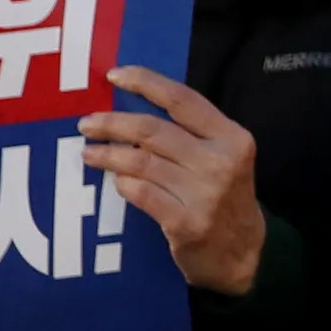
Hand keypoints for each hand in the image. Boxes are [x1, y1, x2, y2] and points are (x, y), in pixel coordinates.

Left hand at [81, 65, 264, 295]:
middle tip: (86, 123)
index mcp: (232, 138)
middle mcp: (221, 162)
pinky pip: (140, 194)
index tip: (114, 75)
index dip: (146, 83)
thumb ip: (191, 136)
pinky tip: (117, 182)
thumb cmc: (226, 199)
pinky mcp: (186, 223)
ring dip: (108, 154)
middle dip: (113, 123)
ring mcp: (204, 194)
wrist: (244, 255)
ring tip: (89, 152)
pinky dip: (122, 184)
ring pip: (141, 162)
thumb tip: (132, 112)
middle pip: (154, 130)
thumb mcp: (224, 159)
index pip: (183, 100)